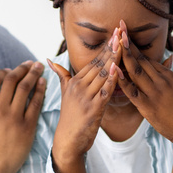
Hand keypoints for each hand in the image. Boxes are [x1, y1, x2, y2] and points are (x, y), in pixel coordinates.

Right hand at [0, 61, 46, 172]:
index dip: (4, 72)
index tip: (11, 70)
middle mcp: (0, 109)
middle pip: (12, 80)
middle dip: (22, 68)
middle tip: (31, 63)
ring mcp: (14, 117)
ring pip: (25, 88)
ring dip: (33, 75)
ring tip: (39, 68)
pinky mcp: (27, 127)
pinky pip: (36, 104)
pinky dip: (40, 91)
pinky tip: (44, 84)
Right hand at [48, 31, 121, 172]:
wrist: (67, 141)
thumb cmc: (70, 117)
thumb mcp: (64, 94)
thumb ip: (61, 75)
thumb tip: (48, 59)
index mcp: (74, 81)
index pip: (93, 61)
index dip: (105, 47)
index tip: (114, 33)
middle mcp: (79, 87)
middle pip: (99, 64)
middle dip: (111, 48)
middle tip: (121, 31)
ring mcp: (86, 97)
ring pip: (103, 75)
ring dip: (114, 59)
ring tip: (123, 45)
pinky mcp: (93, 109)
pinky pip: (105, 91)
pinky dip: (113, 80)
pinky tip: (120, 70)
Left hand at [117, 21, 172, 145]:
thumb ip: (168, 75)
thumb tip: (167, 60)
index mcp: (168, 75)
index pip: (147, 57)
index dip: (135, 45)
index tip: (125, 32)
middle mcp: (162, 80)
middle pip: (141, 59)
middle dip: (129, 42)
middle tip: (119, 26)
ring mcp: (155, 92)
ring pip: (136, 71)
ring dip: (124, 55)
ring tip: (115, 40)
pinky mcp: (149, 106)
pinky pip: (132, 91)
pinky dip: (122, 80)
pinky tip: (113, 70)